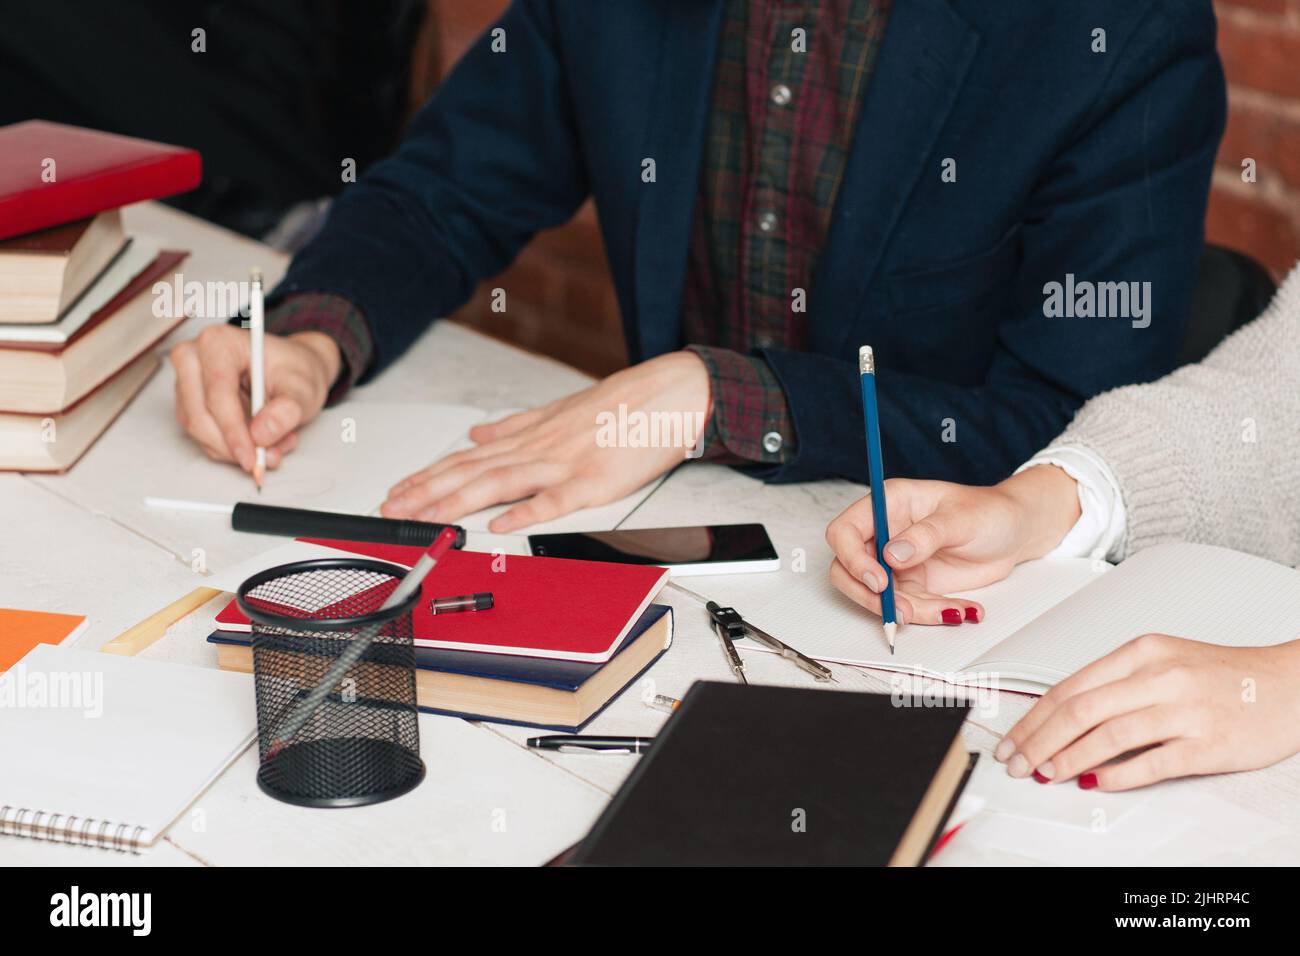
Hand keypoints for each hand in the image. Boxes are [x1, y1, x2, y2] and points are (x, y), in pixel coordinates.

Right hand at [170, 325, 339, 472]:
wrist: (292, 370)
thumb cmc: (294, 371)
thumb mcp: (303, 389)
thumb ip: (286, 411)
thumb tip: (260, 435)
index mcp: (219, 343)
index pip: (217, 394)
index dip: (234, 431)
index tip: (253, 458)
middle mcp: (194, 358)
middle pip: (199, 416)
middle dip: (233, 446)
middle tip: (265, 459)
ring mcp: (187, 382)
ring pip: (198, 431)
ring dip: (235, 448)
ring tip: (274, 443)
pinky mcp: (189, 403)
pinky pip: (203, 436)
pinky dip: (231, 447)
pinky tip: (260, 439)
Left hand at [381, 351, 710, 531]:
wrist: (671, 393)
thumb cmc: (622, 405)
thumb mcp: (560, 410)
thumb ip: (515, 425)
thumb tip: (478, 433)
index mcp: (530, 437)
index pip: (467, 460)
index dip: (428, 477)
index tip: (397, 492)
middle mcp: (539, 449)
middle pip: (473, 473)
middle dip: (428, 493)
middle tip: (391, 509)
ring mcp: (566, 464)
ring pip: (502, 484)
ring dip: (459, 502)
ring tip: (426, 517)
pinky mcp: (596, 480)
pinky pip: (556, 499)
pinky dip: (527, 511)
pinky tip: (500, 523)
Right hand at [825, 465, 1080, 625]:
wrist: (1016, 533)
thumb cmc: (990, 512)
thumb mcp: (961, 518)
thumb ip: (925, 535)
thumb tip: (892, 554)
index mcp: (889, 504)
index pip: (845, 531)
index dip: (853, 558)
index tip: (880, 580)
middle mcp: (885, 533)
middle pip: (847, 569)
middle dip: (870, 595)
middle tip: (901, 609)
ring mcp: (896, 562)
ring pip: (876, 596)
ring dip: (906, 610)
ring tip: (946, 610)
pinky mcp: (913, 585)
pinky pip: (906, 607)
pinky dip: (929, 614)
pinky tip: (959, 608)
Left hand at [996, 635, 1299, 790]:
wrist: (1290, 685)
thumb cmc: (1223, 676)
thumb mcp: (1163, 661)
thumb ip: (1116, 683)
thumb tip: (1061, 717)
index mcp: (1143, 652)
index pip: (1071, 686)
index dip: (1033, 717)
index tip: (1012, 738)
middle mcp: (1161, 677)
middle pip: (1080, 710)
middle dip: (1039, 740)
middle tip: (1018, 762)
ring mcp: (1185, 710)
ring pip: (1109, 735)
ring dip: (1068, 758)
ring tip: (1046, 773)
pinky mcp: (1208, 744)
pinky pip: (1152, 762)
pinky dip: (1117, 774)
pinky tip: (1094, 782)